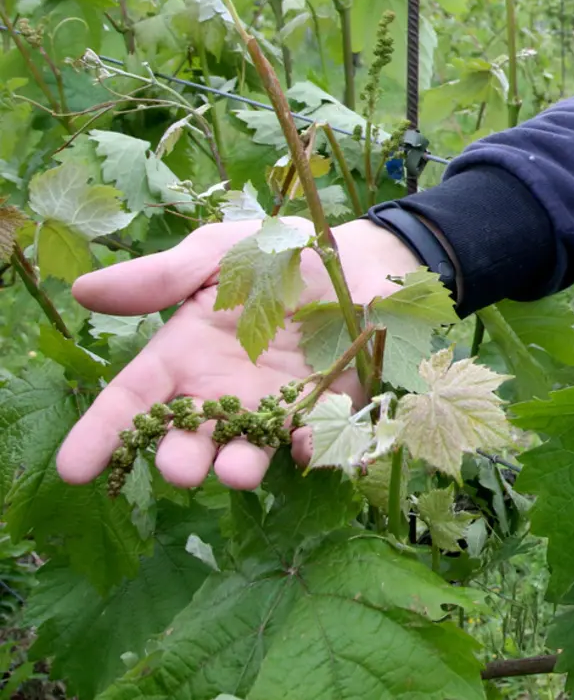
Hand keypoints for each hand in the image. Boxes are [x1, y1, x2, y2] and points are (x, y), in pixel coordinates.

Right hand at [56, 217, 421, 490]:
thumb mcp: (214, 254)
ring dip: (240, 464)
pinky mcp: (323, 407)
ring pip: (246, 447)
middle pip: (189, 435)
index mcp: (182, 355)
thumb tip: (83, 290)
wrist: (348, 257)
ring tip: (235, 471)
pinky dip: (310, 444)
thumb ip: (159, 278)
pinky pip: (314, 434)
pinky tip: (307, 447)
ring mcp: (270, 405)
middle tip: (178, 468)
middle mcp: (219, 391)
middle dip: (180, 457)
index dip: (101, 433)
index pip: (133, 400)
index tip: (72, 470)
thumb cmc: (269, 255)